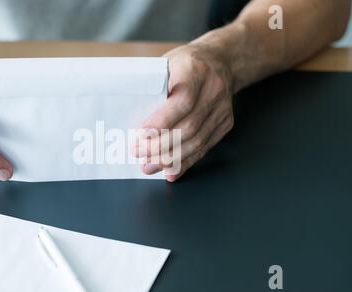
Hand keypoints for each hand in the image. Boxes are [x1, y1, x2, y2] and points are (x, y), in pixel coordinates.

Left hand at [133, 42, 234, 181]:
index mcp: (195, 70)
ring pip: (197, 141)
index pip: (182, 101)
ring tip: (150, 165)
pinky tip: (171, 170)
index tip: (142, 134)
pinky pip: (205, 147)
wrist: (221, 60)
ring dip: (171, 158)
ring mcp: (222, 108)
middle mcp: (213, 90)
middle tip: (139, 153)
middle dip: (161, 145)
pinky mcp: (224, 123)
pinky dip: (186, 161)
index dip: (162, 120)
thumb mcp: (167, 64)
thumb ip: (152, 86)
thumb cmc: (185, 63)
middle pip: (189, 126)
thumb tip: (128, 115)